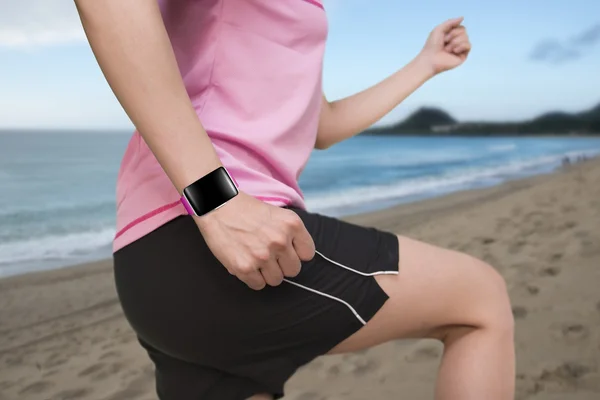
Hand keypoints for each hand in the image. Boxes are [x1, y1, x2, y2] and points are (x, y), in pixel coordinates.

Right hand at [194, 191, 315, 289]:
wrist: (217, 205)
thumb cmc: (246, 209)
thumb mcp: (277, 213)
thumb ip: (290, 233)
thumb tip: (297, 257)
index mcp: (292, 224)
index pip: (308, 254)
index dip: (296, 253)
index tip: (286, 251)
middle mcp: (280, 241)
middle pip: (293, 270)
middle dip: (282, 265)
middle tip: (269, 256)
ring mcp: (263, 256)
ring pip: (276, 280)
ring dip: (266, 273)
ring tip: (255, 258)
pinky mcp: (245, 267)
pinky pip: (258, 285)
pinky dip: (252, 278)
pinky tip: (246, 263)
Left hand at [418, 17, 470, 74]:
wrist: (430, 59)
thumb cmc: (432, 45)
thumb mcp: (439, 29)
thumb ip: (450, 22)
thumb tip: (462, 17)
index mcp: (452, 35)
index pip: (460, 26)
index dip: (452, 30)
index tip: (443, 36)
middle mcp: (457, 41)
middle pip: (464, 31)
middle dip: (453, 35)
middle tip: (444, 43)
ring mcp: (460, 49)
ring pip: (466, 38)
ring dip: (454, 42)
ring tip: (447, 49)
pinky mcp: (463, 56)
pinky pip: (468, 46)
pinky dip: (461, 46)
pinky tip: (454, 51)